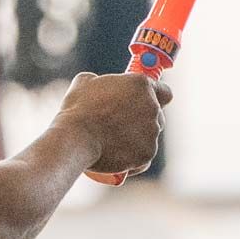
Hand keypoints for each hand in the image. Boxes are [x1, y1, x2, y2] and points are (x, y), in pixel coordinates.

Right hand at [54, 72, 171, 186]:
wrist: (75, 138)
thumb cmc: (78, 109)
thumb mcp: (84, 83)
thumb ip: (99, 81)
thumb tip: (97, 83)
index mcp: (140, 85)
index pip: (164, 91)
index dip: (154, 96)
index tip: (142, 102)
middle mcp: (152, 107)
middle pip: (157, 115)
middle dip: (142, 119)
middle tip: (119, 123)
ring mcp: (152, 132)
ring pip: (149, 136)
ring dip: (135, 138)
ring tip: (110, 141)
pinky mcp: (147, 154)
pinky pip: (143, 157)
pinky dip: (132, 158)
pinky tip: (114, 155)